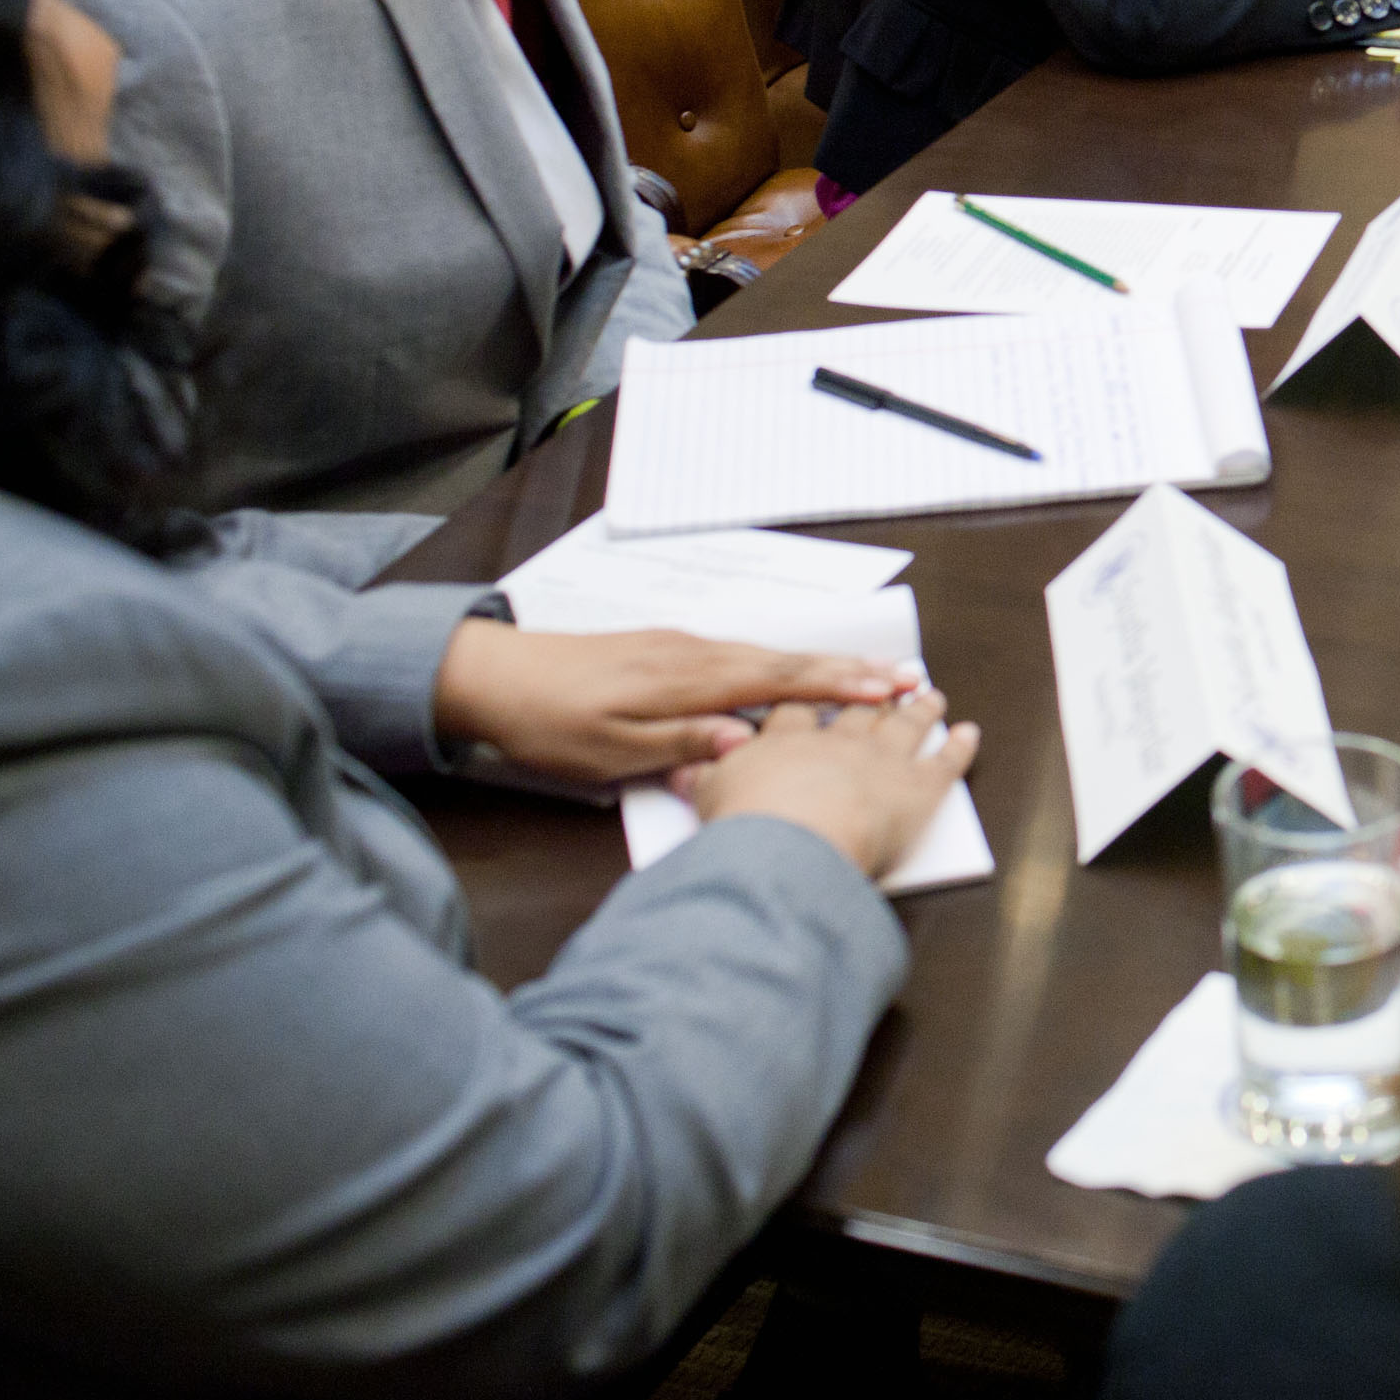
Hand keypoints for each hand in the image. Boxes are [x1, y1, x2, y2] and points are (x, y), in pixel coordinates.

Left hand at [432, 620, 905, 784]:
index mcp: (685, 680)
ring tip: (871, 674)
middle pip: (786, 661)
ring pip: (767, 656)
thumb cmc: (547, 722)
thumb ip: (680, 745)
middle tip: (908, 677)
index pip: (780, 680)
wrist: (490, 675)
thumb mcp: (608, 752)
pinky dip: (783, 665)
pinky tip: (797, 674)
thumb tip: (745, 740)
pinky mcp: (667, 650)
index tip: (890, 689)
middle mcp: (693, 654)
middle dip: (850, 670)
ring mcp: (681, 647)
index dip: (839, 686)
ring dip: (822, 666)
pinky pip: (742, 655)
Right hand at [677, 690, 979, 883]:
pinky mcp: (918, 787)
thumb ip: (701, 779)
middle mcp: (835, 741)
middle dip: (869, 695)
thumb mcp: (704, 800)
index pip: (795, 711)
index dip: (808, 699)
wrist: (785, 849)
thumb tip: (685, 769)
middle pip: (854, 710)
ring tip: (929, 694)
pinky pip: (946, 761)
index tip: (817, 689)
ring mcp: (880, 758)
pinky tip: (969, 734)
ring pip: (903, 724)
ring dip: (919, 709)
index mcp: (782, 742)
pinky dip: (960, 746)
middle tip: (884, 682)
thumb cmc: (742, 830)